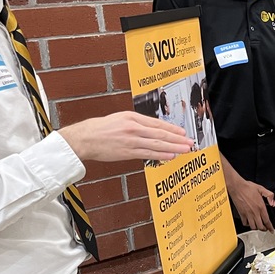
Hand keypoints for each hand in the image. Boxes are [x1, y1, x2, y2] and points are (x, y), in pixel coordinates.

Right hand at [58, 112, 193, 162]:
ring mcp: (131, 140)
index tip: (182, 132)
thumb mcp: (119, 119)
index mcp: (132, 117)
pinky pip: (148, 154)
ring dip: (174, 147)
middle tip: (190, 142)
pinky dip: (161, 155)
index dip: (172, 128)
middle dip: (177, 138)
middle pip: (161, 134)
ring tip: (185, 149)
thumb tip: (152, 130)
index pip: (157, 123)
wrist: (84, 139)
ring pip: (157, 144)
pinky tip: (171, 156)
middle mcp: (133, 128)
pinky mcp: (128, 152)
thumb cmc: (99, 129)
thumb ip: (136, 124)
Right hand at [227, 173, 274, 231]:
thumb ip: (269, 195)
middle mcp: (254, 212)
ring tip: (258, 226)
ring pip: (253, 227)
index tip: (271, 230)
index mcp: (261, 207)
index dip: (270, 227)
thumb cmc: (247, 187)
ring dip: (256, 228)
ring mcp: (247, 214)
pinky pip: (245, 223)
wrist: (237, 187)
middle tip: (266, 229)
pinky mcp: (241, 214)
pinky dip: (248, 225)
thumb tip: (273, 202)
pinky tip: (250, 222)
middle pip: (260, 226)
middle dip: (264, 229)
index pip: (267, 221)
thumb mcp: (261, 189)